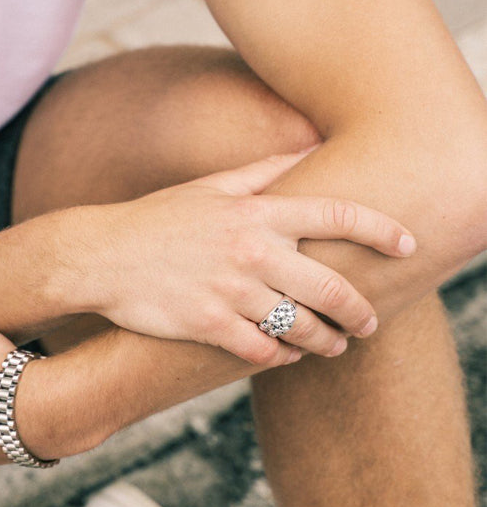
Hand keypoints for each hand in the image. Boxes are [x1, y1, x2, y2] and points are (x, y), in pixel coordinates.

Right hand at [81, 149, 416, 362]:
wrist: (101, 255)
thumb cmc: (159, 218)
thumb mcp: (210, 187)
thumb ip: (264, 171)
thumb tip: (309, 149)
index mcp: (256, 211)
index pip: (337, 214)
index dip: (381, 228)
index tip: (406, 244)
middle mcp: (251, 250)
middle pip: (332, 287)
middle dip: (361, 311)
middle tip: (369, 322)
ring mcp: (231, 291)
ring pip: (303, 327)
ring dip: (328, 341)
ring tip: (335, 345)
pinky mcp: (209, 326)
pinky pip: (265, 351)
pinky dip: (285, 357)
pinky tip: (290, 354)